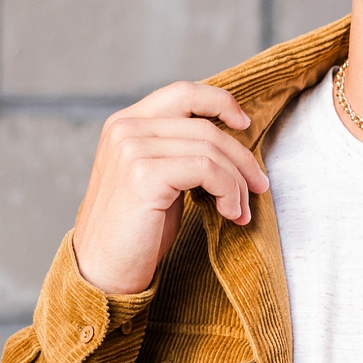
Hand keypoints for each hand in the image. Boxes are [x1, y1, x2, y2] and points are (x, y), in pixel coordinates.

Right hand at [72, 81, 269, 295]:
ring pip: (210, 149)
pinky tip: (229, 213)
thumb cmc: (135, 230)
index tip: (244, 125)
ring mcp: (132, 149)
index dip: (220, 102)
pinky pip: (207, 170)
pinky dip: (228, 191)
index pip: (183, 92)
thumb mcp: (157, 178)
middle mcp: (125, 128)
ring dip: (237, 182)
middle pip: (204, 126)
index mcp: (125, 123)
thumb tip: (231, 143)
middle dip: (241, 158)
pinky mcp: (144, 175)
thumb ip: (178, 151)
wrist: (103, 270)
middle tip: (259, 186)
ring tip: (241, 210)